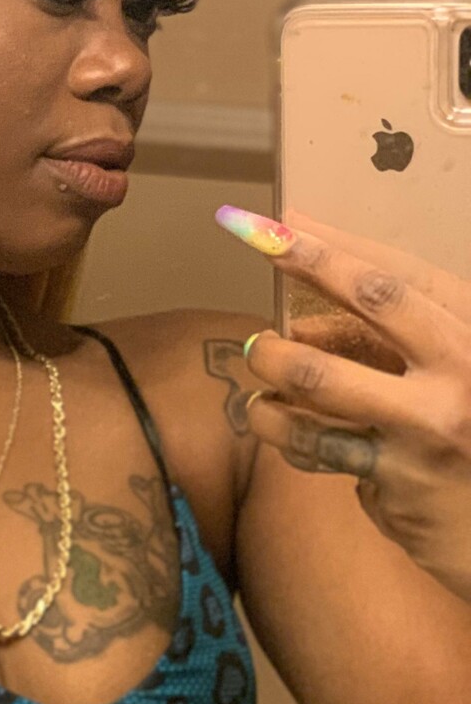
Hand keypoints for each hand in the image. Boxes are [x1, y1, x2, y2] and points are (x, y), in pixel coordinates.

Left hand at [215, 203, 470, 604]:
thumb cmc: (462, 442)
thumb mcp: (444, 378)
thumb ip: (384, 348)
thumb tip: (298, 328)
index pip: (403, 275)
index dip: (338, 246)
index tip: (281, 223)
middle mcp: (463, 372)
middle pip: (377, 301)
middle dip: (310, 264)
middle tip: (254, 245)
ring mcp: (431, 427)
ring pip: (325, 381)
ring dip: (275, 366)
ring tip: (256, 367)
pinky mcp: (398, 480)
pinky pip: (319, 446)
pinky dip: (288, 433)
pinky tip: (274, 422)